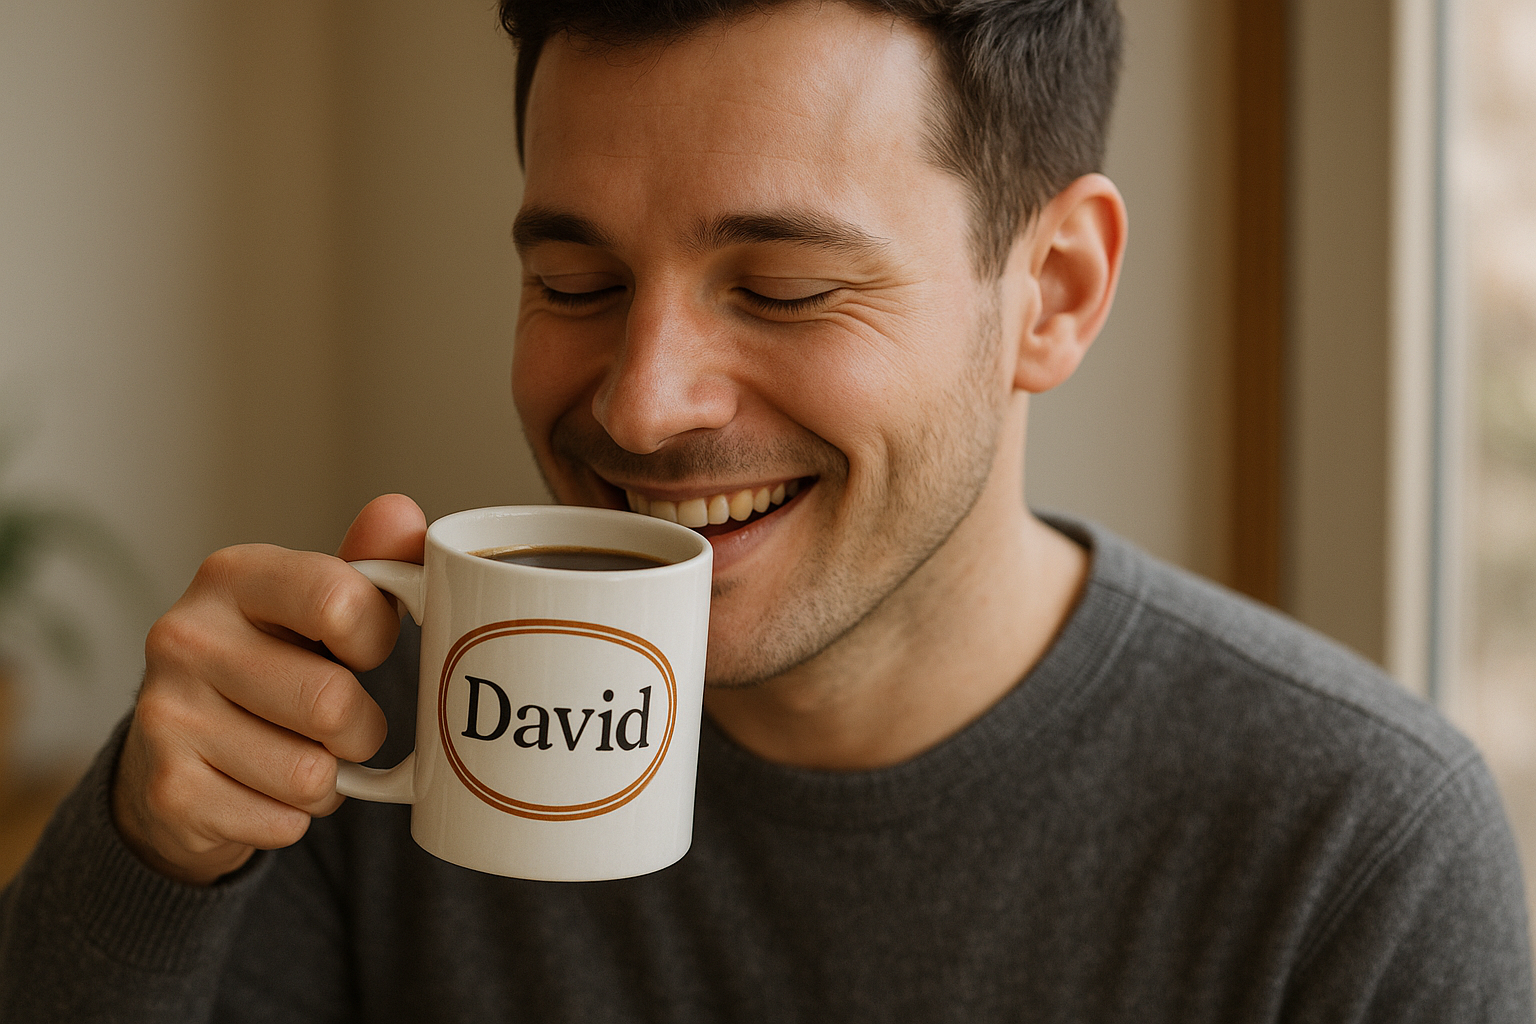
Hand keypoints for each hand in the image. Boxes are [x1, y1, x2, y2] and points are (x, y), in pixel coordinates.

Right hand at [111, 494, 426, 885]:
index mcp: (232, 576)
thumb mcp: (315, 604)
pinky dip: (293, 817)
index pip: (341, 601)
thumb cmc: (271, 661)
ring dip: (329, 779)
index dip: (376, 638)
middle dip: (360, 728)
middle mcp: (185, 637)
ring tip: (299, 753)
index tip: (363, 648)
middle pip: (332, 703)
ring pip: (312, 773)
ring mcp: (166, 715)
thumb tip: (402, 512)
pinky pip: (283, 822)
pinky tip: (263, 788)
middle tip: (340, 722)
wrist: (175, 749)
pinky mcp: (167, 791)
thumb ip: (369, 562)